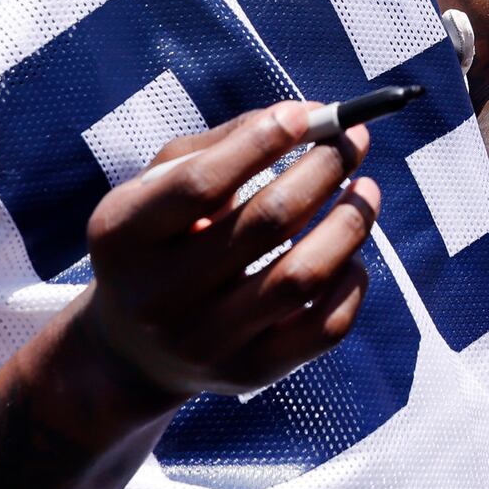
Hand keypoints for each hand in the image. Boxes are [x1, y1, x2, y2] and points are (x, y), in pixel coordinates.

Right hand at [77, 103, 376, 401]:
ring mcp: (206, 344)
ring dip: (350, 222)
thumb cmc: (159, 242)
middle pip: (265, 223)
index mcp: (123, 237)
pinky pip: (325, 328)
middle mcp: (159, 297)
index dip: (261, 143)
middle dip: (323, 168)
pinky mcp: (250, 374)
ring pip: (303, 277)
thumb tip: (307, 116)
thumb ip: (222, 144)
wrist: (132, 352)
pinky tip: (351, 253)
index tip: (309, 114)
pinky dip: (352, 281)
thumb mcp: (157, 188)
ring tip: (365, 189)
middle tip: (353, 139)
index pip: (200, 185)